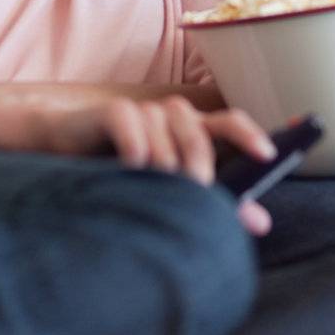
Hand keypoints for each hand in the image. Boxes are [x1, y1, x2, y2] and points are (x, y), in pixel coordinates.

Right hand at [42, 95, 276, 234]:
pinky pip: (132, 121)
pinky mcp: (113, 111)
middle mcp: (172, 116)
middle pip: (199, 133)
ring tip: (157, 184)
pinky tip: (132, 164)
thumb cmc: (124, 175)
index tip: (268, 156)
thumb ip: (216, 203)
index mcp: (193, 132)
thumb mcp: (172, 191)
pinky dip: (135, 143)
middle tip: (194, 194)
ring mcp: (144, 112)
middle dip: (200, 166)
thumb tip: (261, 223)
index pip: (231, 123)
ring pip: (165, 129)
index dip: (251, 136)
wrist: (66, 154)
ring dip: (164, 160)